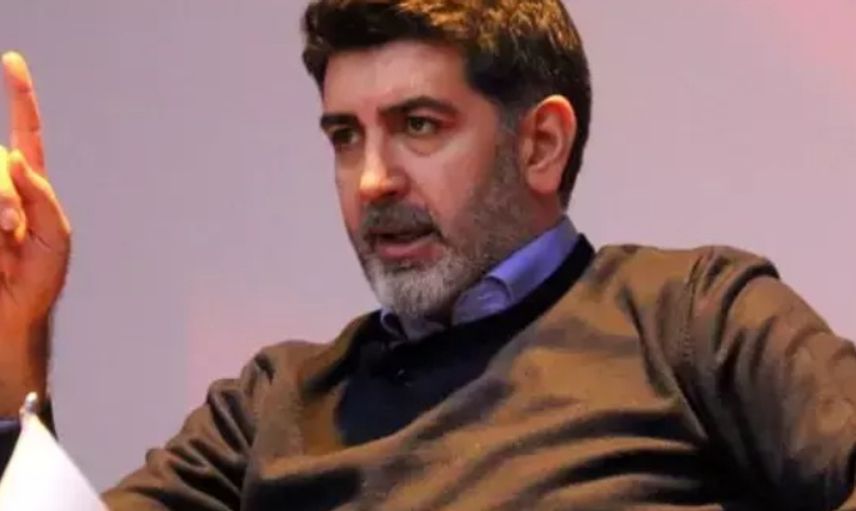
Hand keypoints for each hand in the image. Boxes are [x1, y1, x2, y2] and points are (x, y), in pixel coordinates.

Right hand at [0, 51, 70, 414]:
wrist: (8, 322)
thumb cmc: (38, 283)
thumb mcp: (54, 239)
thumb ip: (40, 196)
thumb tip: (15, 159)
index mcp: (28, 188)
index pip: (25, 134)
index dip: (20, 99)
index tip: (12, 62)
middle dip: (3, 195)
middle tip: (9, 231)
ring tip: (1, 247)